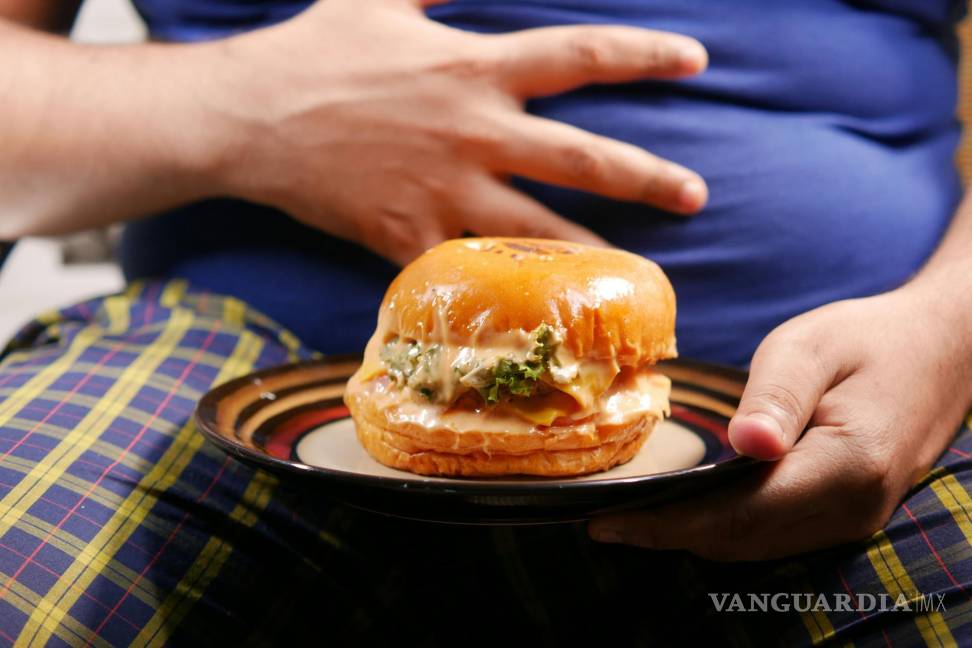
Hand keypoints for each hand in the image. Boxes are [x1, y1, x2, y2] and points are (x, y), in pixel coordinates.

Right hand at [207, 0, 708, 264]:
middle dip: (647, 178)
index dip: (644, 53)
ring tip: (630, 273)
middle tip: (697, 196)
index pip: (580, 54)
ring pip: (537, 229)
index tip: (695, 60)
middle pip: (582, 157)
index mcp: (474, 68)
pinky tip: (529, 311)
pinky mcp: (409, 234)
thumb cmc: (314, 52)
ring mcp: (444, 190)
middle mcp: (474, 132)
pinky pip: (465, 268)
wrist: (247, 118)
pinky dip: (496, 290)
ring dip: (590, 250)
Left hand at [589, 286, 971, 559]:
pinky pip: (775, 535)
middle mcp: (852, 508)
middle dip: (668, 537)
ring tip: (633, 521)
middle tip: (604, 523)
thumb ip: (776, 396)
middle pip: (742, 541)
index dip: (669, 524)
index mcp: (845, 466)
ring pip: (757, 546)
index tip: (609, 521)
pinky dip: (724, 530)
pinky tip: (688, 511)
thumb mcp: (813, 348)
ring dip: (693, 539)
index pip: (739, 515)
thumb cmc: (870, 339)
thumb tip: (745, 446)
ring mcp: (854, 518)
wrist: (942, 350)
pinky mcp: (847, 512)